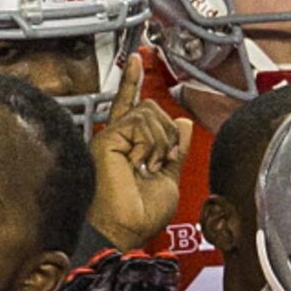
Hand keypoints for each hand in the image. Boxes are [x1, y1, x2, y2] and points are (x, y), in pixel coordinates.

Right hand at [88, 53, 192, 252]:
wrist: (124, 231)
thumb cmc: (137, 216)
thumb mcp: (169, 179)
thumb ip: (175, 150)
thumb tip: (183, 124)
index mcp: (126, 147)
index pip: (131, 106)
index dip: (133, 82)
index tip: (136, 60)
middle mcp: (115, 139)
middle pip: (151, 108)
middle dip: (168, 134)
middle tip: (161, 162)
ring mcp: (110, 138)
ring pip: (150, 114)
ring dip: (160, 143)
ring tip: (147, 167)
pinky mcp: (107, 139)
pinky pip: (140, 123)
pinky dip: (149, 145)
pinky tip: (137, 164)